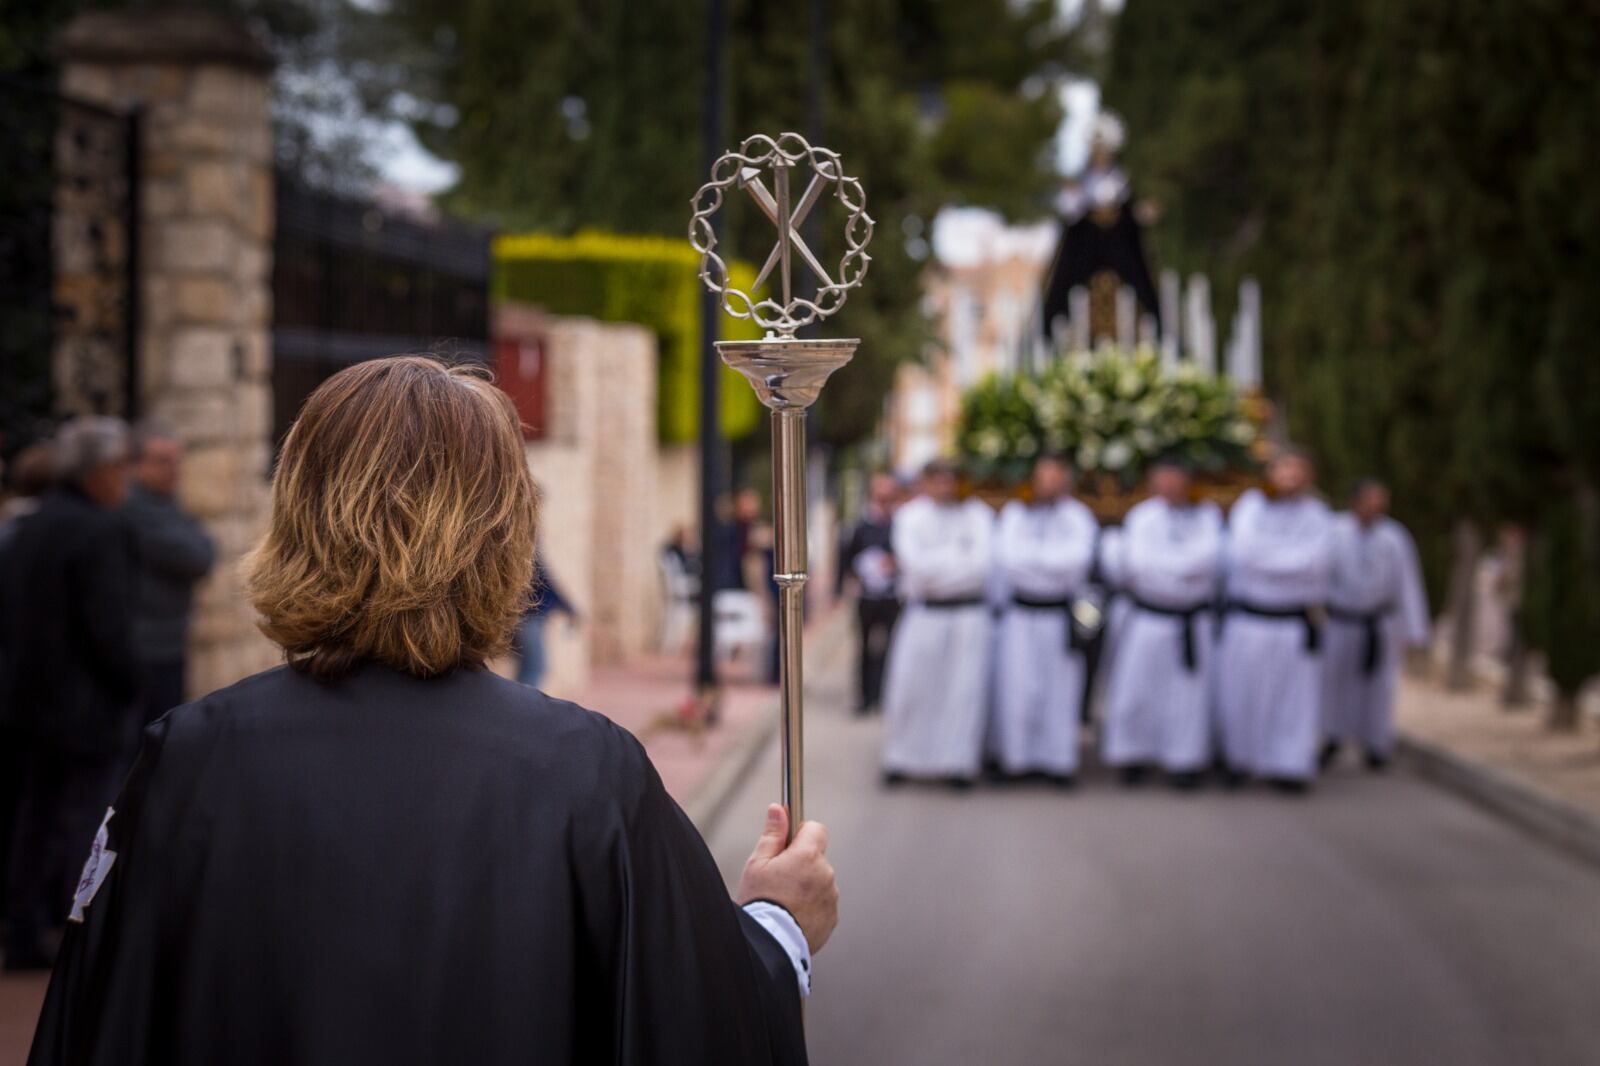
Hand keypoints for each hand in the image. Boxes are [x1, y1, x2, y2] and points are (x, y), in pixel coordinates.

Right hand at [736, 804, 837, 953]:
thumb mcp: (758, 863)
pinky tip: (792, 915)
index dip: (801, 833)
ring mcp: (831, 897)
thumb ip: (773, 834)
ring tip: (784, 902)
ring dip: (807, 886)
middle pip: (816, 857)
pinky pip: (823, 903)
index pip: (816, 828)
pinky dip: (811, 906)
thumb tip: (778, 808)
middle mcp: (826, 874)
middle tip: (778, 879)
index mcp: (808, 856)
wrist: (769, 943)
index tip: (788, 845)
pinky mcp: (832, 918)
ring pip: (820, 881)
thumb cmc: (760, 901)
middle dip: (801, 863)